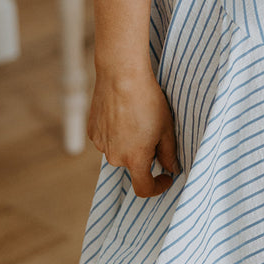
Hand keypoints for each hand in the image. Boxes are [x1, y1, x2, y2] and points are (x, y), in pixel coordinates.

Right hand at [87, 68, 181, 197]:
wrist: (121, 75)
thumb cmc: (148, 100)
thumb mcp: (166, 128)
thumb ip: (169, 153)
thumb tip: (172, 168)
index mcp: (135, 158)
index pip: (144, 188)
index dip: (157, 187)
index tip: (165, 176)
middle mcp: (115, 156)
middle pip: (133, 165)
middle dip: (145, 154)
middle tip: (153, 131)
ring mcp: (100, 144)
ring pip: (119, 151)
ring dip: (129, 143)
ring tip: (136, 118)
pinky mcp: (92, 132)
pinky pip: (107, 140)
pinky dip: (116, 133)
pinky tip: (122, 114)